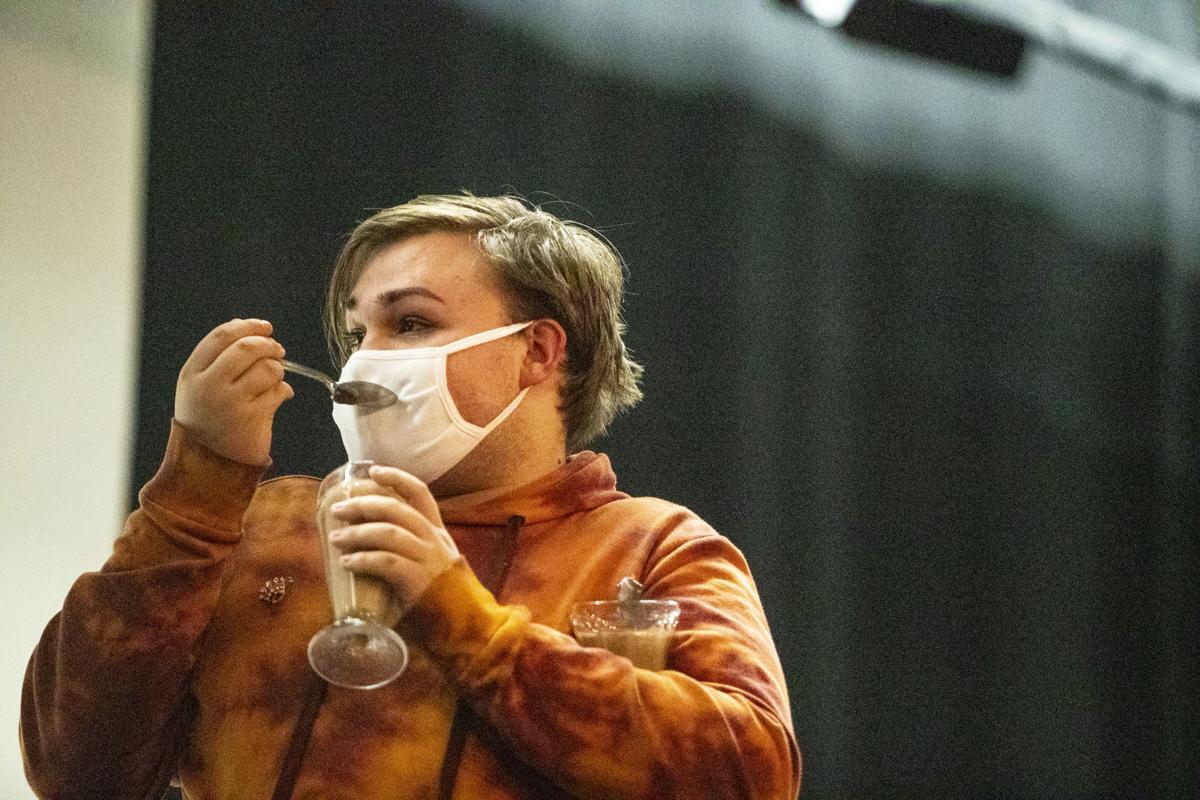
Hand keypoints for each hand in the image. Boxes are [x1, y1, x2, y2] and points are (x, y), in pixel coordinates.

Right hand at [174, 318, 292, 464]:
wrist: (210, 463)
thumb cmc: (209, 420)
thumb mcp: (200, 387)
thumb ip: (219, 359)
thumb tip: (253, 330)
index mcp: (192, 374)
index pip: (222, 336)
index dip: (248, 326)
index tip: (265, 327)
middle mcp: (208, 386)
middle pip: (247, 347)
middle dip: (268, 344)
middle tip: (278, 350)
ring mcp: (230, 402)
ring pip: (267, 368)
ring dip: (278, 370)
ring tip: (274, 379)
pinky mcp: (252, 418)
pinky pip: (278, 392)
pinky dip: (283, 391)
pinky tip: (278, 397)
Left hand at [328, 465, 460, 608]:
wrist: (472, 629)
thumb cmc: (446, 604)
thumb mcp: (433, 569)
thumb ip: (410, 557)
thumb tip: (370, 550)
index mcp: (439, 535)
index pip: (420, 494)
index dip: (397, 478)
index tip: (373, 471)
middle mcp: (436, 541)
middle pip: (397, 509)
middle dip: (364, 505)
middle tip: (338, 510)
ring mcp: (430, 560)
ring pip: (389, 533)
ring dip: (357, 533)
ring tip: (336, 539)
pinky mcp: (421, 581)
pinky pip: (387, 562)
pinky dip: (363, 559)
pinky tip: (348, 563)